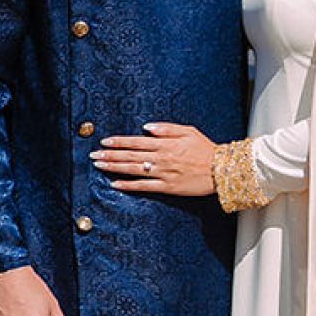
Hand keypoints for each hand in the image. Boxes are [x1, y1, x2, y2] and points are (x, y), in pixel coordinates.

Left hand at [92, 121, 216, 197]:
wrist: (221, 170)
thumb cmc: (206, 149)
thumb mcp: (188, 131)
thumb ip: (166, 128)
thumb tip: (146, 128)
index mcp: (165, 143)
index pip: (136, 141)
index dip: (119, 141)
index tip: (104, 141)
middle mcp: (161, 158)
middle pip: (130, 155)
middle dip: (110, 155)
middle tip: (93, 155)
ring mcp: (163, 173)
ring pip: (133, 170)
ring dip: (114, 168)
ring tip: (99, 166)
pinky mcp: (167, 187)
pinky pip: (144, 187)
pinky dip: (129, 185)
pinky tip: (116, 184)